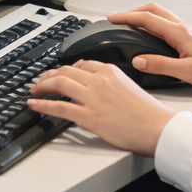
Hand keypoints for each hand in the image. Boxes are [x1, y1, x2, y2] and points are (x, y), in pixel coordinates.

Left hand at [29, 60, 176, 155]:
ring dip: (42, 86)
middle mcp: (99, 81)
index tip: (60, 74)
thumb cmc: (148, 113)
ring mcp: (92, 98)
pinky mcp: (88, 116)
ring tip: (35, 90)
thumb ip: (112, 84)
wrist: (157, 128)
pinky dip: (42, 105)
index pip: (81, 64)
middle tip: (41, 81)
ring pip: (59, 84)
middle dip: (49, 75)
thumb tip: (99, 89)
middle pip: (65, 71)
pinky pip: (58, 107)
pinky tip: (34, 105)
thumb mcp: (129, 87)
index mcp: (110, 72)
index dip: (66, 69)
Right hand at [107, 3, 191, 93]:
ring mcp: (188, 29)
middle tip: (117, 18)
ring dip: (143, 15)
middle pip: (153, 9)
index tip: (112, 18)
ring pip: (161, 14)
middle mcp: (184, 26)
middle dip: (132, 11)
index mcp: (179, 32)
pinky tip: (151, 34)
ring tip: (129, 24)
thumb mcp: (186, 72)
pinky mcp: (191, 35)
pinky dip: (153, 23)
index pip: (147, 19)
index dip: (126, 17)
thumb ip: (160, 65)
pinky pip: (167, 22)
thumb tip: (139, 60)